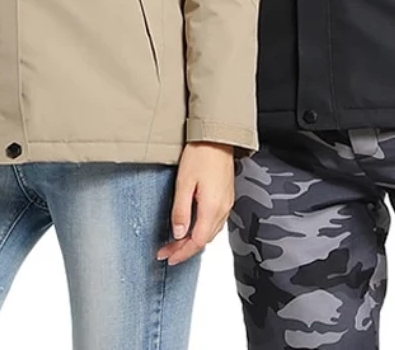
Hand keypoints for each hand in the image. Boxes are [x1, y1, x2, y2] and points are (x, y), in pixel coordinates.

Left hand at [156, 141, 234, 265]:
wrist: (217, 137)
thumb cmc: (201, 154)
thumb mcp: (184, 182)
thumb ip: (181, 210)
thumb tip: (178, 234)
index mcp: (212, 207)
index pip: (197, 241)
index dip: (181, 252)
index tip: (167, 257)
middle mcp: (222, 209)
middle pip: (204, 240)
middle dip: (185, 249)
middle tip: (167, 252)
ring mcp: (226, 203)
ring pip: (210, 233)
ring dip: (193, 241)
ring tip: (176, 243)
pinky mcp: (226, 197)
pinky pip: (215, 222)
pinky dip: (202, 230)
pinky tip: (193, 228)